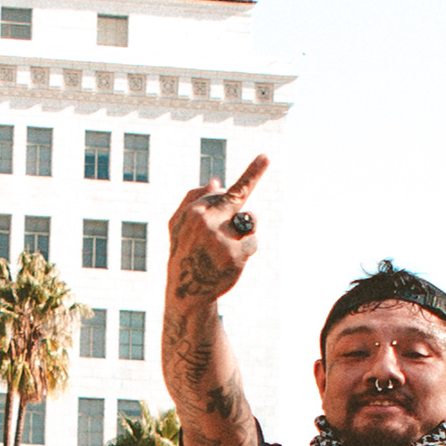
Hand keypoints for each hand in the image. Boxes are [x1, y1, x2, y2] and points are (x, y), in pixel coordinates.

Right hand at [168, 154, 267, 302]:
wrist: (186, 289)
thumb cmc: (183, 251)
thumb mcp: (178, 224)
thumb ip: (194, 200)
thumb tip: (217, 181)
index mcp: (195, 212)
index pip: (225, 191)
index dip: (251, 173)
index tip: (266, 157)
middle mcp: (208, 223)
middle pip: (239, 199)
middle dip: (253, 177)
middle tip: (265, 157)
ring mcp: (223, 239)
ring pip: (249, 221)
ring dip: (245, 227)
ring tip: (228, 241)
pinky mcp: (235, 256)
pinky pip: (252, 241)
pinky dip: (247, 247)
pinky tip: (232, 257)